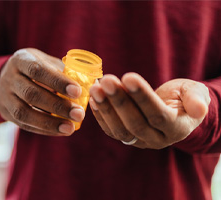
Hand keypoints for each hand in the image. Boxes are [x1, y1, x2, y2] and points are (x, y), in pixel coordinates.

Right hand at [0, 48, 84, 135]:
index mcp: (22, 60)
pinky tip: (60, 130)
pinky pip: (24, 124)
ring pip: (24, 112)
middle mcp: (10, 78)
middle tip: (79, 114)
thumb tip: (90, 84)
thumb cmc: (36, 69)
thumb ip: (63, 71)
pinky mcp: (6, 113)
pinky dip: (44, 129)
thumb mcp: (46, 62)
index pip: (37, 70)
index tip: (78, 92)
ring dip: (49, 122)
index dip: (57, 81)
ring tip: (70, 127)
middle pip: (31, 93)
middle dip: (57, 105)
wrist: (6, 78)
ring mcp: (5, 97)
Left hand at [89, 73, 210, 148]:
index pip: (157, 114)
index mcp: (177, 128)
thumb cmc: (184, 96)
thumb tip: (200, 108)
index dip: (142, 97)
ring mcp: (141, 142)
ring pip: (120, 130)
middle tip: (106, 80)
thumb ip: (196, 98)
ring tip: (95, 88)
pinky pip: (111, 131)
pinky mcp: (127, 138)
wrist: (173, 110)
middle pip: (136, 124)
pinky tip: (93, 98)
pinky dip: (100, 115)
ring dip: (106, 108)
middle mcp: (158, 139)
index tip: (128, 77)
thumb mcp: (195, 92)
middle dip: (119, 101)